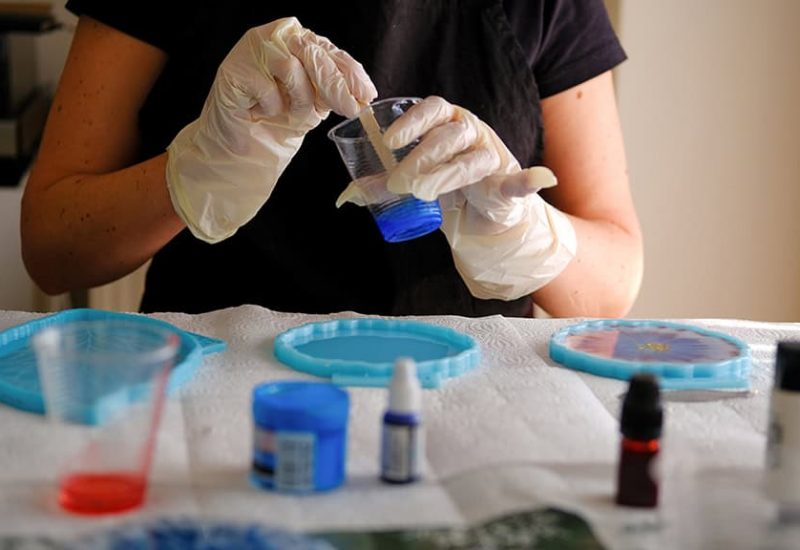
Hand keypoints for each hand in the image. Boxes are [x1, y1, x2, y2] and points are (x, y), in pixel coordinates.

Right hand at [167, 17, 376, 242]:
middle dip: (336, 86)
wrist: (245, 144)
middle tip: (350, 109)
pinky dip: (271, 106)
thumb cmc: (279, 119)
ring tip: (288, 112)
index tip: (367, 94)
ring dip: (298, 99)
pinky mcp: (236, 68)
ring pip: (292, 68)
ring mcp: (254, 48)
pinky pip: (267, 87)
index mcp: (299, 40)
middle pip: (314, 55)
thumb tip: (362, 96)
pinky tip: (262, 110)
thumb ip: (333, 92)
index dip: (350, 73)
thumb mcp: (315, 103)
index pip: (330, 51)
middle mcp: (276, 36)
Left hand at [338, 96, 575, 300]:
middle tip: (399, 182)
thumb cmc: (445, 185)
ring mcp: (492, 157)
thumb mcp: (413, 181)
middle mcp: (471, 133)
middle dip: (421, 157)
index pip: (433, 109)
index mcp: (448, 123)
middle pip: (448, 135)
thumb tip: (346, 195)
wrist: (482, 213)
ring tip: (424, 192)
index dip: (413, 121)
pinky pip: (521, 180)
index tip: (390, 141)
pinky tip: (541, 179)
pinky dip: (530, 180)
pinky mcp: (508, 184)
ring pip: (472, 158)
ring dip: (447, 174)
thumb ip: (383, 185)